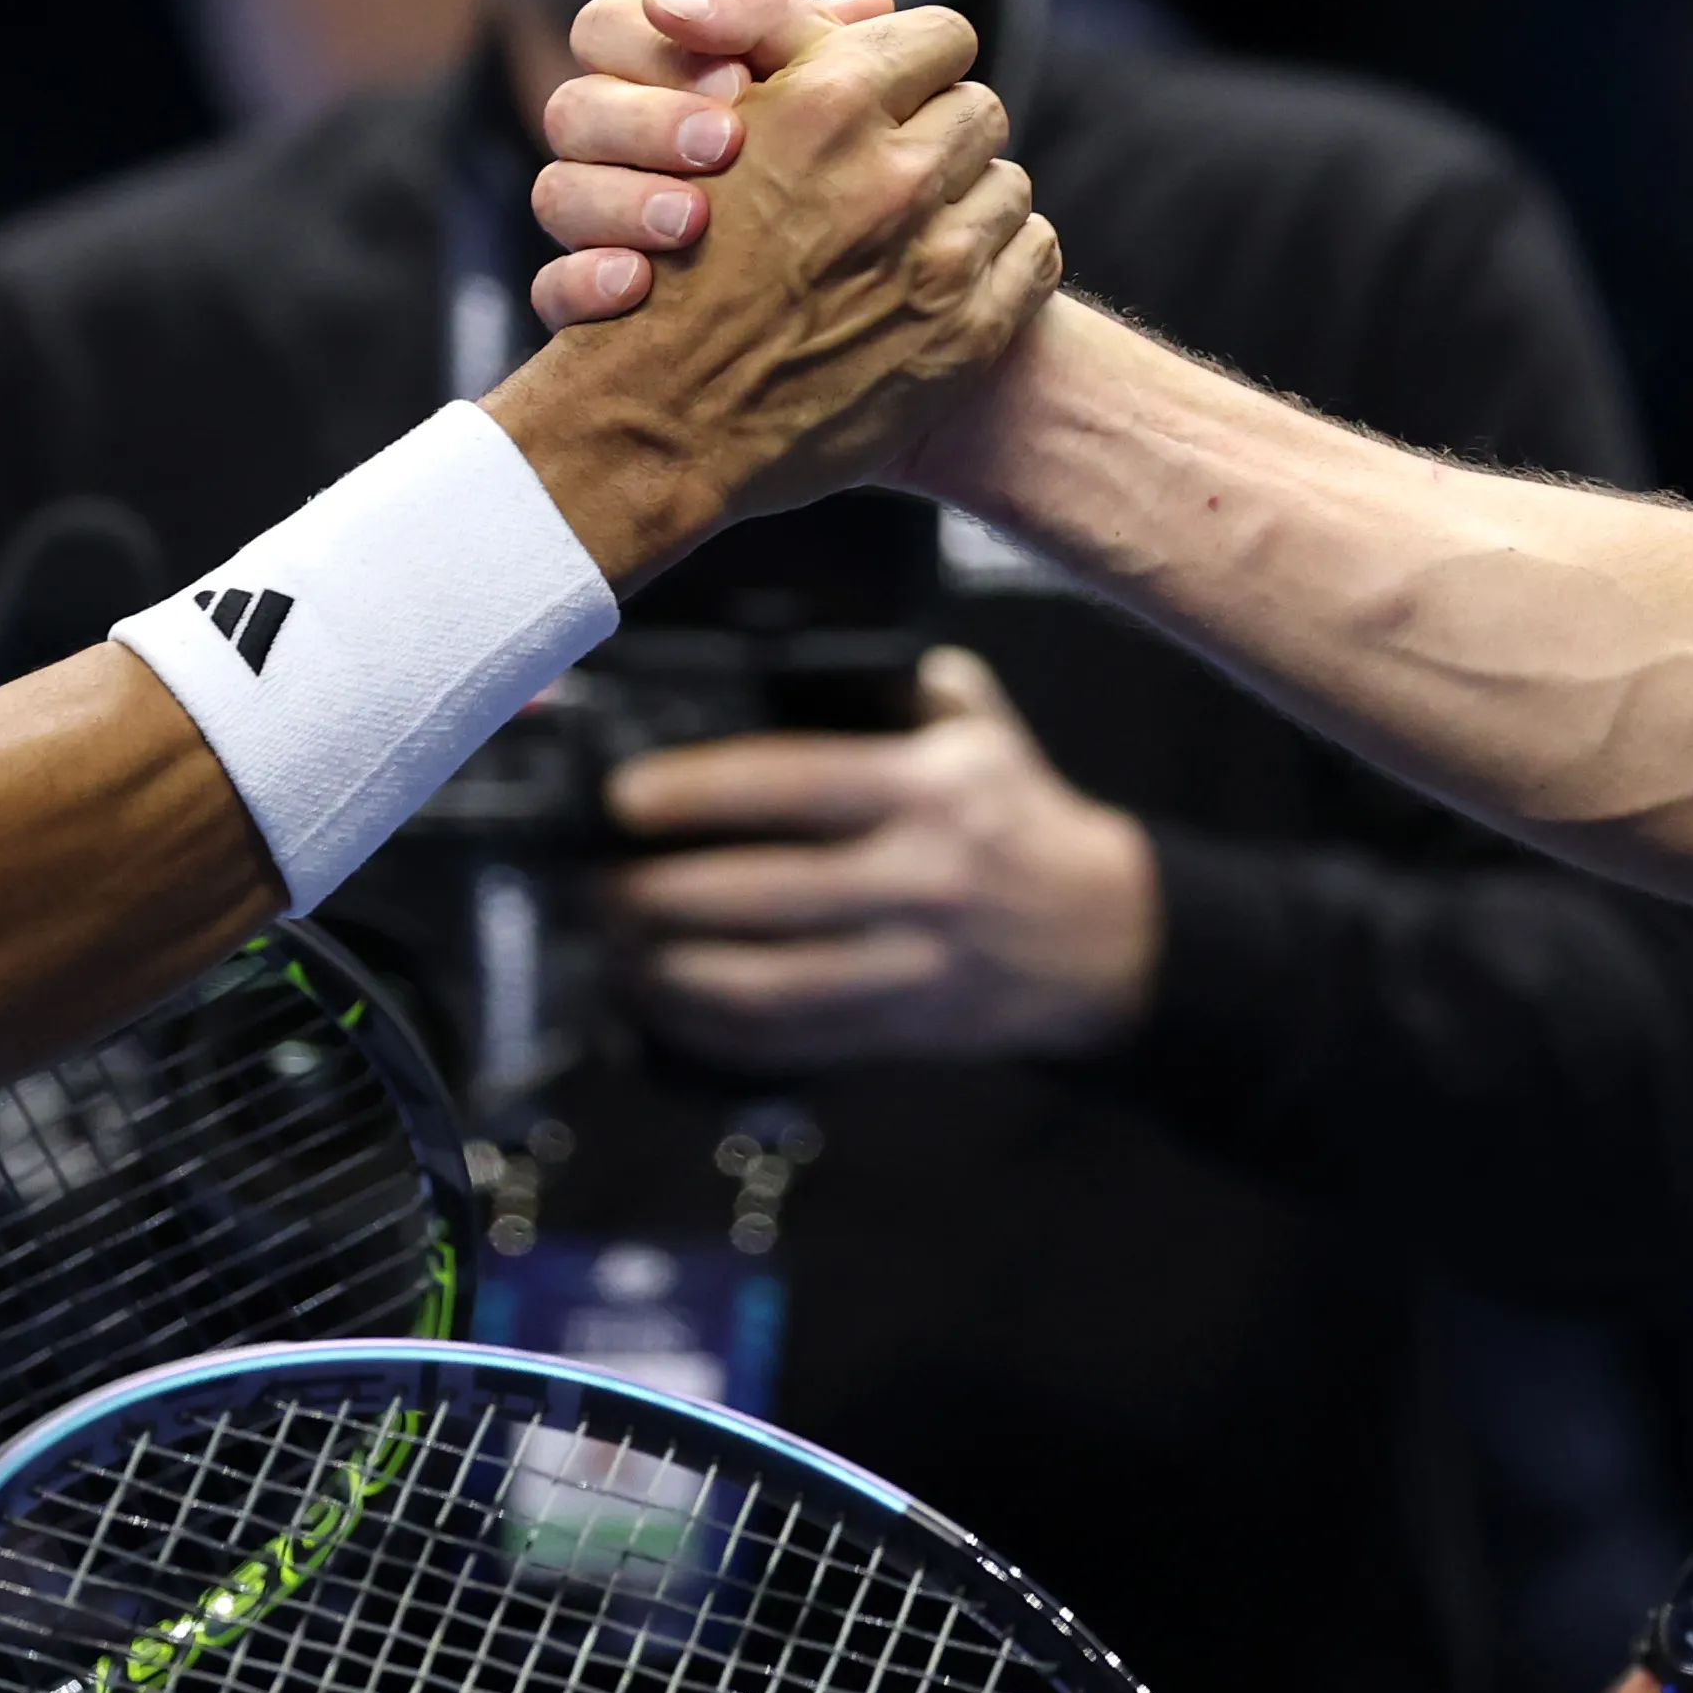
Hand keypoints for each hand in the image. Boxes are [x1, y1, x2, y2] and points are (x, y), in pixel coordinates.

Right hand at [486, 0, 1059, 573]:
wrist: (658, 420)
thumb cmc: (668, 262)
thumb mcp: (710, 126)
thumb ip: (786, 46)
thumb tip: (881, 2)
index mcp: (828, 103)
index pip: (942, 35)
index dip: (916, 63)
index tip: (893, 94)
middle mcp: (890, 174)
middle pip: (981, 108)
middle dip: (942, 132)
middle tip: (898, 169)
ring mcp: (935, 258)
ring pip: (1009, 182)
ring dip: (968, 200)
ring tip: (913, 231)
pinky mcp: (966, 334)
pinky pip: (1036, 254)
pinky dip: (1001, 261)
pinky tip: (943, 279)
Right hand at [521, 0, 875, 333]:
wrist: (789, 327)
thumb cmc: (809, 184)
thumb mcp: (820, 101)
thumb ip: (824, 48)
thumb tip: (877, 7)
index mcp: (646, 78)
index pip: (607, 27)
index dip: (656, 45)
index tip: (739, 81)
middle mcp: (606, 146)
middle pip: (573, 107)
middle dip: (647, 122)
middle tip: (723, 144)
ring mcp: (589, 227)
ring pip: (553, 192)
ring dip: (623, 200)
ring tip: (692, 221)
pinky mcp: (584, 305)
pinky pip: (551, 291)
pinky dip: (585, 283)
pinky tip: (637, 286)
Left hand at [600, 648, 1159, 1065]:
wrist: (1102, 935)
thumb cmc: (1016, 812)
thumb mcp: (979, 724)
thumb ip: (903, 681)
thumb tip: (788, 650)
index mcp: (928, 788)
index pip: (794, 786)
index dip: (698, 795)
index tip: (622, 800)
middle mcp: (921, 879)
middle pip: (762, 897)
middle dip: (657, 898)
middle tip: (590, 887)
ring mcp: (911, 965)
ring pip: (767, 986)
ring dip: (670, 976)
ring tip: (610, 953)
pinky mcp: (902, 1030)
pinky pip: (790, 1042)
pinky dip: (712, 1031)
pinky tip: (661, 1009)